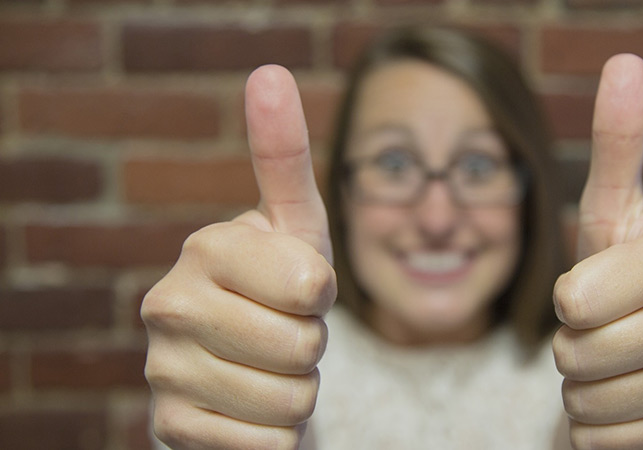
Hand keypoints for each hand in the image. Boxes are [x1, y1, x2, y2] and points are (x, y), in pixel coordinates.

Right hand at [142, 65, 334, 448]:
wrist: (248, 367)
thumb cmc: (281, 289)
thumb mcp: (296, 226)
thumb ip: (285, 156)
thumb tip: (269, 72)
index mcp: (205, 248)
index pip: (311, 285)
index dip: (322, 296)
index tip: (299, 288)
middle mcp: (168, 305)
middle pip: (303, 347)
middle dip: (311, 347)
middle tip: (284, 332)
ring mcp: (163, 370)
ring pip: (290, 401)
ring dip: (297, 392)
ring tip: (268, 368)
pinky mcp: (170, 428)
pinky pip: (266, 444)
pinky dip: (275, 435)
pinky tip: (248, 410)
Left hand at [552, 55, 642, 448]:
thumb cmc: (620, 280)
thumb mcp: (611, 216)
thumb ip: (617, 146)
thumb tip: (626, 61)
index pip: (572, 300)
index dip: (565, 302)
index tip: (593, 292)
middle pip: (575, 355)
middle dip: (569, 350)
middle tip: (601, 334)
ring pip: (585, 403)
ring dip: (582, 390)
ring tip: (616, 366)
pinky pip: (602, 443)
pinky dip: (596, 431)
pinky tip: (627, 405)